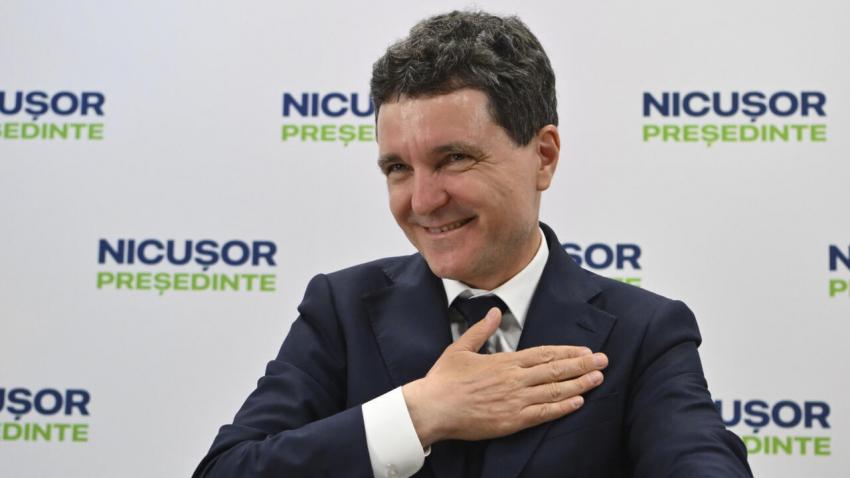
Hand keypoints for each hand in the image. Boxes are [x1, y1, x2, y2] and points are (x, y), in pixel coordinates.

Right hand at [402, 307, 607, 446]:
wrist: (432, 408)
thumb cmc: (444, 380)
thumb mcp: (460, 348)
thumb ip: (481, 330)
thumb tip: (494, 311)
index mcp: (504, 361)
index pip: (544, 354)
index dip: (567, 352)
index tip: (585, 349)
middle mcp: (515, 379)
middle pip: (556, 370)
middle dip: (582, 364)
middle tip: (603, 360)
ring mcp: (515, 401)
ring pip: (555, 391)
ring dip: (580, 384)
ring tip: (598, 378)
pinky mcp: (512, 421)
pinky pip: (544, 413)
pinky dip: (563, 407)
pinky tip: (579, 402)